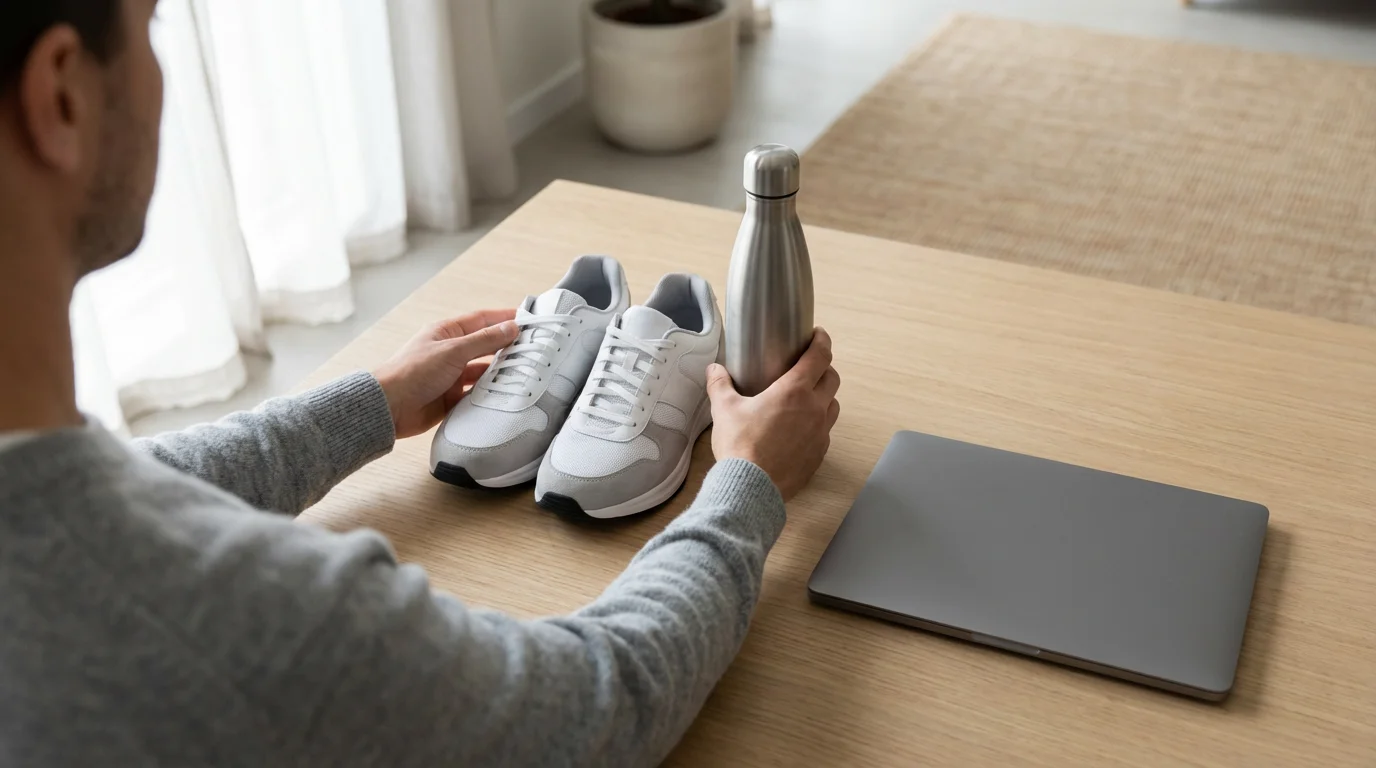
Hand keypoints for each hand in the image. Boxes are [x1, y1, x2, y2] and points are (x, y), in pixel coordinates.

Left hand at [372, 309, 518, 438]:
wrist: (390, 407)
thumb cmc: (411, 372)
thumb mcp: (453, 350)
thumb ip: (484, 341)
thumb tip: (510, 327)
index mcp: (447, 332)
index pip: (482, 320)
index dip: (505, 319)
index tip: (528, 320)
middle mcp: (451, 352)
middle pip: (486, 346)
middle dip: (508, 347)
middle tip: (533, 349)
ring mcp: (452, 376)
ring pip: (484, 371)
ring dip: (501, 373)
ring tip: (524, 373)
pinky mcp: (452, 398)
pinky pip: (477, 394)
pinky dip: (490, 394)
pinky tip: (505, 394)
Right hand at [706, 329, 840, 500]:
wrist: (751, 487)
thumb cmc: (740, 446)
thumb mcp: (724, 410)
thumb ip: (720, 385)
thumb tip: (714, 370)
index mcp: (794, 391)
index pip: (820, 356)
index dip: (822, 341)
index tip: (818, 335)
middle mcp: (814, 409)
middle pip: (832, 379)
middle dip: (824, 368)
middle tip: (810, 367)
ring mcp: (820, 433)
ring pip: (833, 406)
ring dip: (825, 397)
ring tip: (807, 398)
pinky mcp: (819, 454)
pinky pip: (825, 432)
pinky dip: (818, 424)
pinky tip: (801, 429)